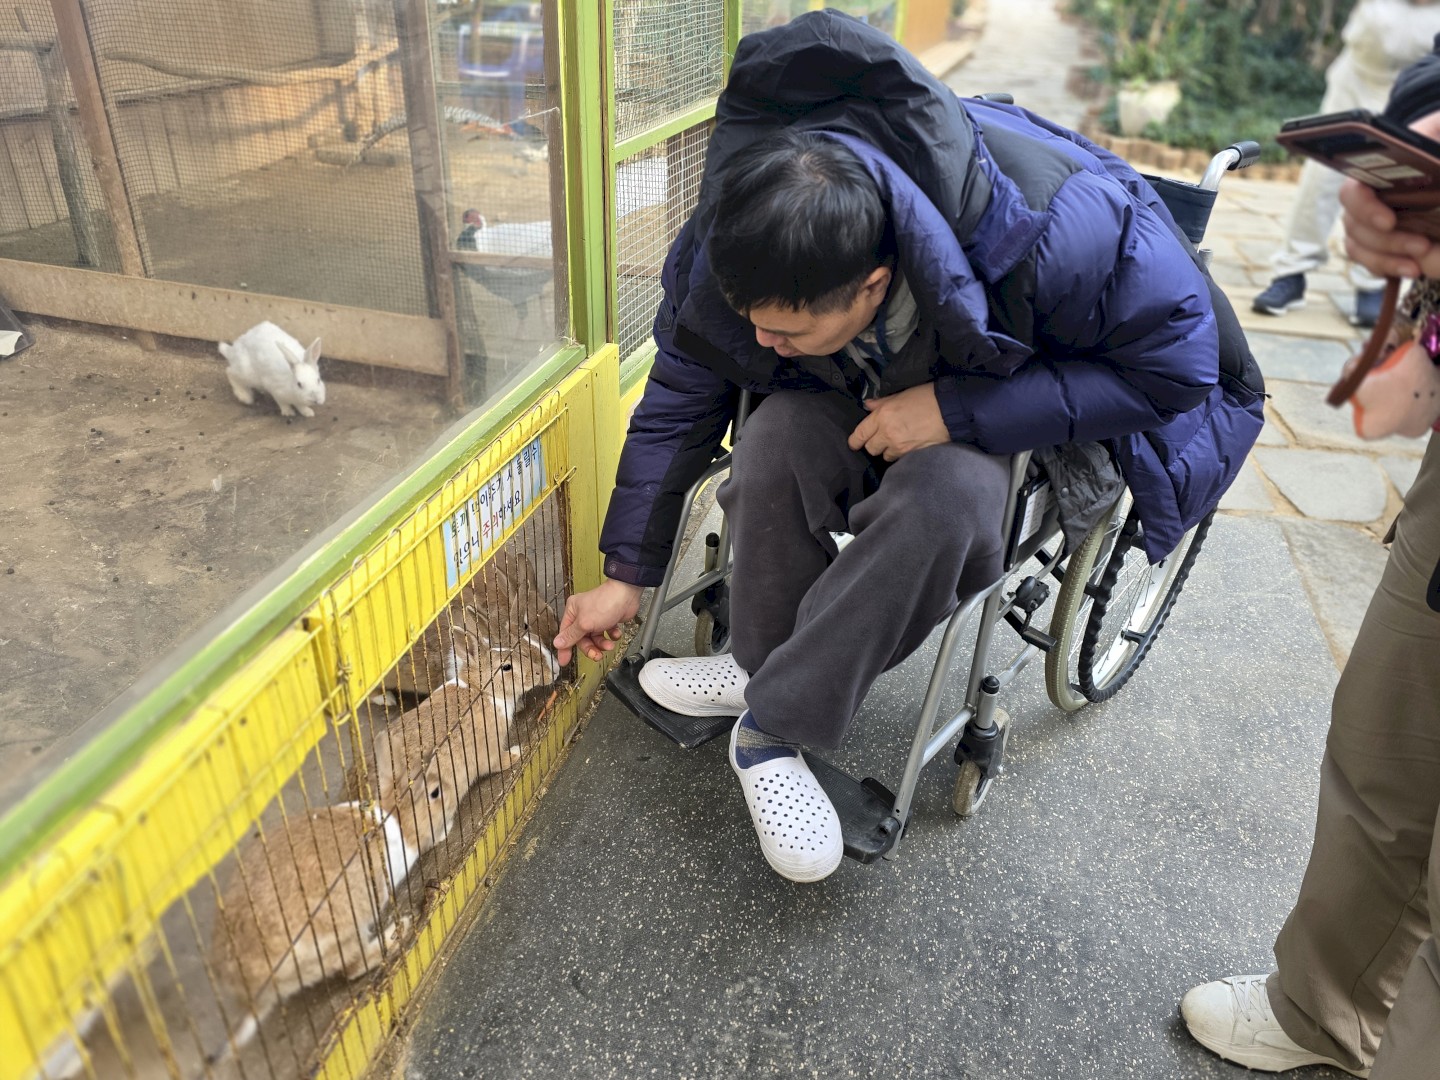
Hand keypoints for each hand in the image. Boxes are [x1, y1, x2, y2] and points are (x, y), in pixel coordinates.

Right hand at [553, 578, 643, 664]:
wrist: (627, 595)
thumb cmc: (604, 603)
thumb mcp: (584, 623)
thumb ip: (571, 636)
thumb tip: (557, 643)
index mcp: (572, 612)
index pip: (565, 634)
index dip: (565, 649)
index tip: (565, 661)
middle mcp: (583, 614)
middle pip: (582, 639)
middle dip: (590, 648)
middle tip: (596, 655)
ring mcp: (596, 617)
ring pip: (595, 638)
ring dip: (602, 644)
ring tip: (609, 645)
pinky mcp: (608, 619)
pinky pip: (606, 634)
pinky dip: (611, 636)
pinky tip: (615, 633)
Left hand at [847, 382, 950, 460]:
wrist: (952, 410)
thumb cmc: (928, 397)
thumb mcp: (901, 394)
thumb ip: (881, 403)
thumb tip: (867, 406)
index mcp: (882, 416)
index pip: (860, 434)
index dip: (854, 441)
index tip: (854, 444)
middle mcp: (888, 434)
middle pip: (871, 449)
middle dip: (873, 445)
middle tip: (880, 439)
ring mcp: (900, 447)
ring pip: (885, 456)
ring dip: (888, 451)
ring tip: (897, 442)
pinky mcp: (912, 455)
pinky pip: (900, 460)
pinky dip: (901, 455)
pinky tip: (908, 446)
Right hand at [1339, 110, 1439, 279]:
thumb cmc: (1438, 151)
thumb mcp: (1438, 134)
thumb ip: (1432, 132)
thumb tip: (1426, 147)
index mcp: (1381, 169)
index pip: (1354, 189)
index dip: (1364, 207)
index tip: (1389, 221)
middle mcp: (1370, 196)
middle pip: (1353, 223)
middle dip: (1384, 240)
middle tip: (1421, 246)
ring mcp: (1373, 220)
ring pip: (1357, 245)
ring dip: (1385, 258)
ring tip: (1418, 263)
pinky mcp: (1381, 242)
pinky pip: (1368, 260)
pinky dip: (1387, 267)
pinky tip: (1412, 268)